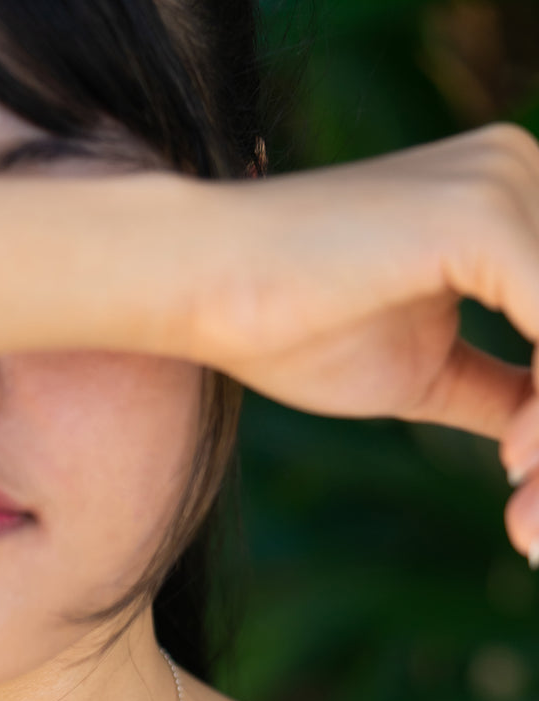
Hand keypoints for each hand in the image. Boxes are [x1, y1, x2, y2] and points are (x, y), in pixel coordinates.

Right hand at [173, 124, 538, 557]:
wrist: (195, 284)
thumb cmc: (287, 325)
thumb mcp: (423, 372)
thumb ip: (504, 391)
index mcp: (513, 197)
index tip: (529, 494)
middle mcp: (524, 170)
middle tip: (534, 529)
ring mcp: (508, 185)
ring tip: (527, 515)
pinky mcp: (483, 217)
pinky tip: (514, 463)